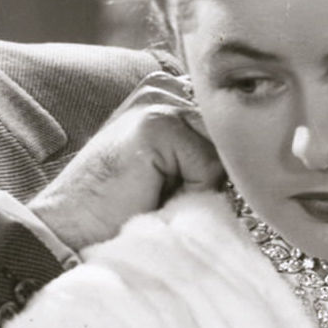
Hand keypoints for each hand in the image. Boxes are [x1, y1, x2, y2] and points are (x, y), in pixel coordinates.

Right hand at [27, 73, 224, 253]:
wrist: (71, 236)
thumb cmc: (121, 216)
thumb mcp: (172, 177)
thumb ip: (206, 153)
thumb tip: (256, 156)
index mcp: (166, 97)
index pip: (228, 123)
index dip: (224, 161)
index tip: (189, 189)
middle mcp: (163, 90)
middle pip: (231, 136)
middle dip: (214, 175)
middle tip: (164, 198)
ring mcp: (156, 101)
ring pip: (222, 151)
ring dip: (201, 186)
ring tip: (156, 198)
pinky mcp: (154, 122)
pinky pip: (208, 166)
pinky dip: (190, 194)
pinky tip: (149, 199)